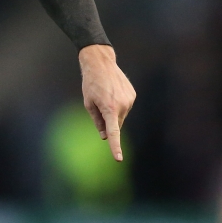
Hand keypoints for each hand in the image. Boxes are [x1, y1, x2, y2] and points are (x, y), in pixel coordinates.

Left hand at [79, 44, 135, 161]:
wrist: (101, 63)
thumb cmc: (91, 83)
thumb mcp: (89, 103)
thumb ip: (97, 121)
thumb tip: (104, 136)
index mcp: (109, 109)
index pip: (113, 132)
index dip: (115, 147)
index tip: (118, 159)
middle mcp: (122, 106)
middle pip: (116, 124)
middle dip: (109, 122)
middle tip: (100, 106)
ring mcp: (130, 100)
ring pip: (121, 115)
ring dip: (114, 111)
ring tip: (106, 95)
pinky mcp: (133, 94)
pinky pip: (125, 106)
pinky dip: (119, 104)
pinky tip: (113, 92)